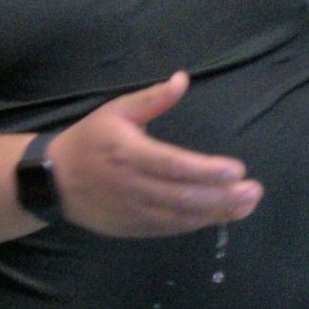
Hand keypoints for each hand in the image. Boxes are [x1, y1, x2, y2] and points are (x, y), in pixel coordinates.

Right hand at [47, 71, 263, 237]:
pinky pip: (170, 229)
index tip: (237, 169)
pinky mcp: (131, 228)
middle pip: (182, 197)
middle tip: (254, 190)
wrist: (53, 181)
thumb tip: (183, 78)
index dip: (206, 170)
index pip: (172, 165)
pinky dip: (197, 224)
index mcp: (127, 153)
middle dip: (223, 196)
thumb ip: (152, 98)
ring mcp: (131, 211)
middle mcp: (130, 185)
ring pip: (180, 218)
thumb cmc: (90, 140)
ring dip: (217, 213)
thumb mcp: (116, 111)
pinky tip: (221, 215)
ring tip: (247, 204)